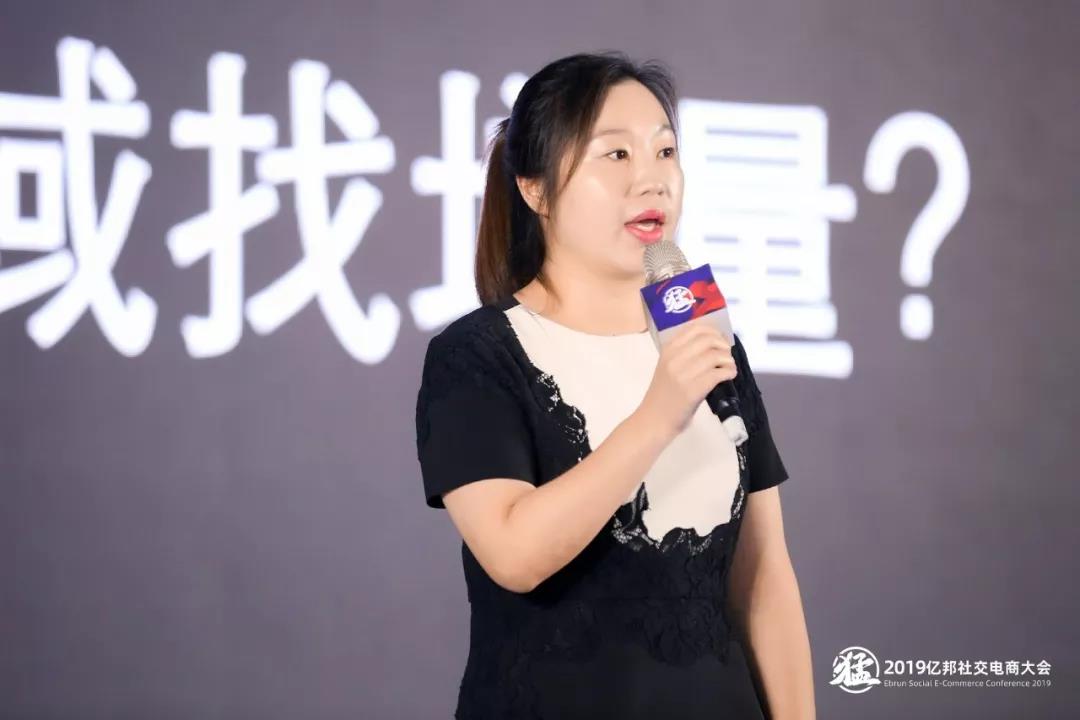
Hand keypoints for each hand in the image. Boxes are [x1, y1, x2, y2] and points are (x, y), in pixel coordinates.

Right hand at [635, 321, 736, 439]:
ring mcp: (684, 374)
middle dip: (723, 345)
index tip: (720, 340)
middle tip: (727, 355)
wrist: (653, 420)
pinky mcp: (694, 390)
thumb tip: (712, 343)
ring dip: (728, 360)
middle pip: (708, 340)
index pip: (695, 329)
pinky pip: (719, 373)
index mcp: (668, 350)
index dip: (714, 331)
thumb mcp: (666, 368)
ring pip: (716, 355)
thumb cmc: (662, 395)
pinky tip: (729, 376)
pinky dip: (729, 372)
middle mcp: (674, 359)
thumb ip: (682, 354)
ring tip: (729, 367)